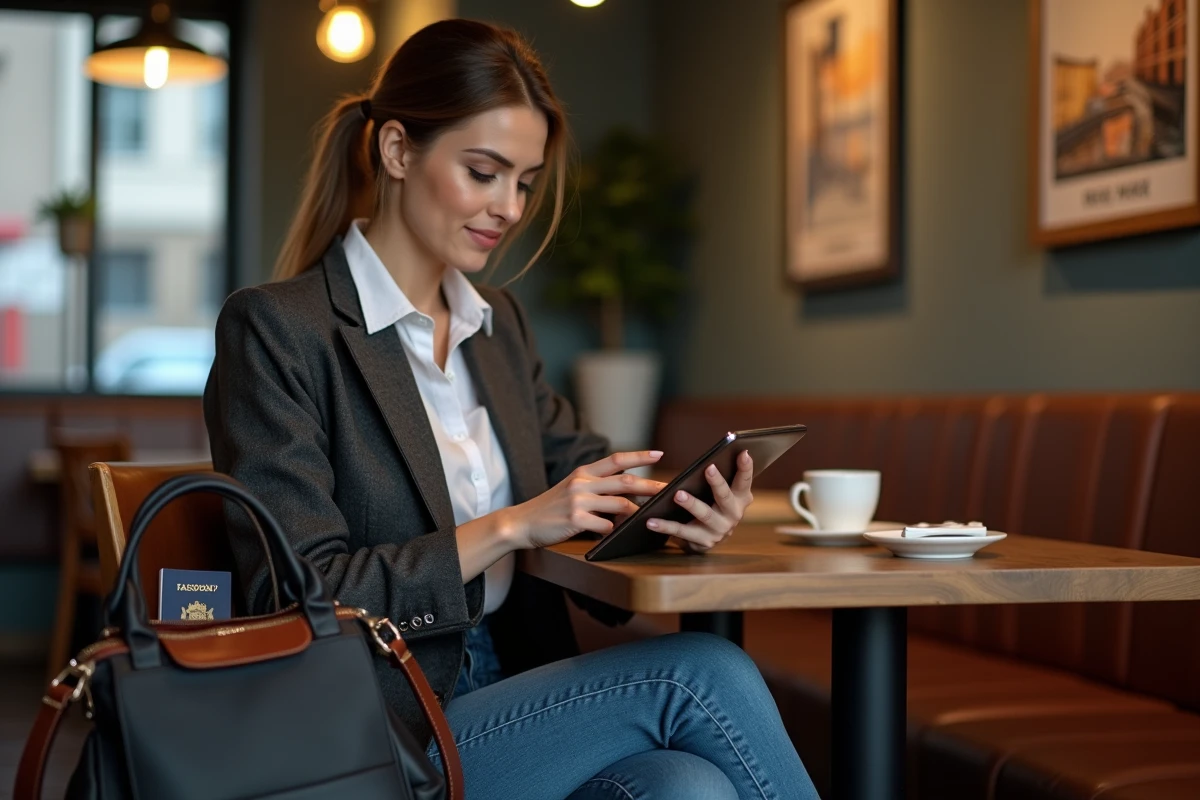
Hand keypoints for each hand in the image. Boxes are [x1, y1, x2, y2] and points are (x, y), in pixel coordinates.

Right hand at [502, 451, 667, 549]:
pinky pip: (606, 526)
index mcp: (583, 473)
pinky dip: (614, 531)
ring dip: (637, 513)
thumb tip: (628, 491)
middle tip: (668, 490)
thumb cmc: (551, 508)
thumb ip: (596, 486)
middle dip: (651, 486)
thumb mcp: (572, 489)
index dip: (639, 456)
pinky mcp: (576, 520)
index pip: (617, 460)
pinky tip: (616, 534)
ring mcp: (579, 501)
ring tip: (650, 517)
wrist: (522, 522)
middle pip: (626, 482)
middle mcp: (582, 483)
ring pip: (620, 505)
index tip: (659, 454)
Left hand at [646, 450, 753, 553]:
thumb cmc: (712, 505)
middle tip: (709, 468)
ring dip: (691, 503)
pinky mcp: (703, 542)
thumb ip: (720, 477)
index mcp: (741, 498)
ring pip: (705, 514)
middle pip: (726, 497)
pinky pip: (682, 532)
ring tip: (677, 494)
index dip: (746, 467)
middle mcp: (734, 514)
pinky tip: (651, 521)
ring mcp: (719, 530)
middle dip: (718, 483)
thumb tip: (711, 457)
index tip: (743, 452)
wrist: (708, 538)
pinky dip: (665, 526)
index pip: (745, 481)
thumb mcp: (721, 492)